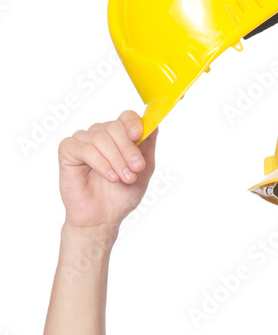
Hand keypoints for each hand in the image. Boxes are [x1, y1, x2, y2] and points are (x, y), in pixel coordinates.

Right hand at [58, 111, 157, 230]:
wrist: (103, 217)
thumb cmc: (121, 194)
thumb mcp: (144, 170)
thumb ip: (147, 146)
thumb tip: (153, 124)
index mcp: (119, 136)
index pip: (126, 117)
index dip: (132, 123)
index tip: (138, 135)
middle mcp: (100, 134)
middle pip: (114, 126)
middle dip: (128, 149)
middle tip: (135, 169)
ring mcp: (83, 140)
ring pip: (100, 138)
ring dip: (116, 160)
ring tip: (123, 178)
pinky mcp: (68, 150)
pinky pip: (85, 149)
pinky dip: (100, 163)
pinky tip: (110, 177)